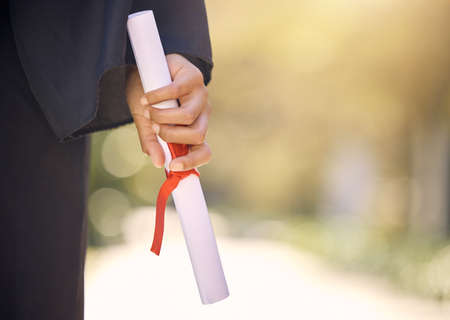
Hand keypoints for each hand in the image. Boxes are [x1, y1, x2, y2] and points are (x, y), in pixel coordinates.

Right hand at [126, 53, 211, 170]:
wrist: (144, 68)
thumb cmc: (147, 98)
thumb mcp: (146, 123)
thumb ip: (152, 142)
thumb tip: (159, 163)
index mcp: (194, 129)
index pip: (204, 152)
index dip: (192, 162)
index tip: (173, 166)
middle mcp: (201, 114)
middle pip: (197, 135)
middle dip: (171, 135)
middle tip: (154, 127)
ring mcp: (200, 95)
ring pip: (188, 116)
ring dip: (162, 116)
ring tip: (148, 110)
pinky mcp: (193, 76)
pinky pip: (176, 91)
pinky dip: (157, 96)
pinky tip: (146, 97)